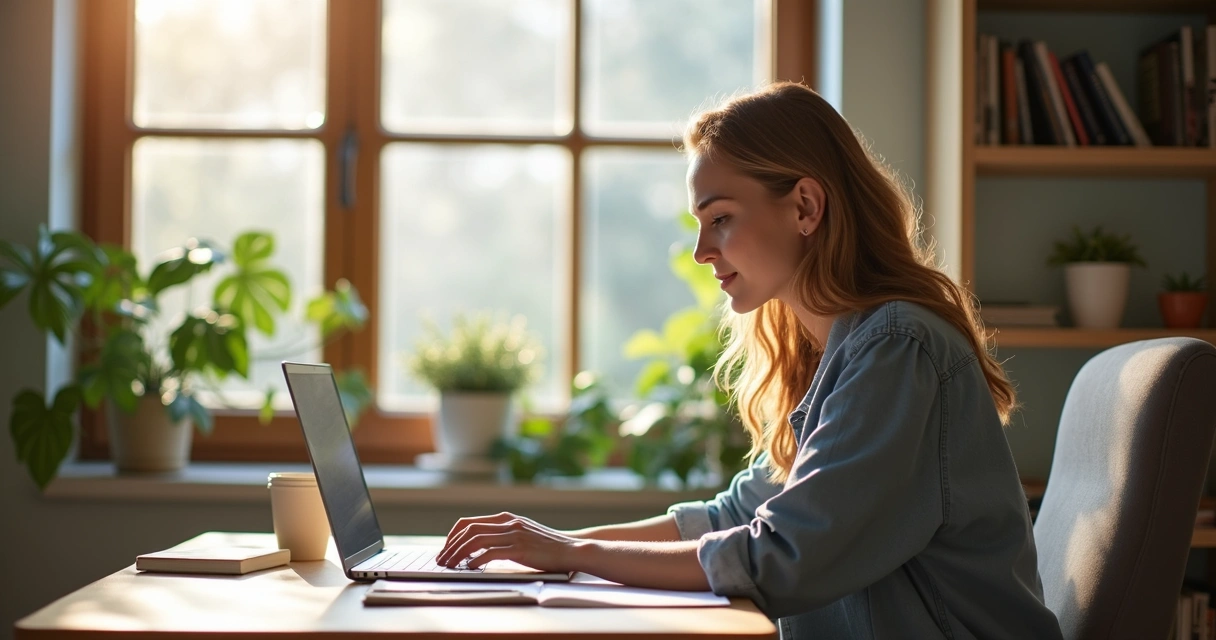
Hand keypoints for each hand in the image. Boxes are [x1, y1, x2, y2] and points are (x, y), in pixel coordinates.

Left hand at [437, 512, 587, 572]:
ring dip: (458, 554)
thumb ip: (502, 535)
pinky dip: (476, 560)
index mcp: (506, 518)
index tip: (445, 550)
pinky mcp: (520, 549)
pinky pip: (491, 552)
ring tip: (451, 566)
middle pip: (468, 530)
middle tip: (442, 560)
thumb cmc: (546, 546)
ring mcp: (514, 534)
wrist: (572, 549)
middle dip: (450, 546)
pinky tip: (471, 568)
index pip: (469, 522)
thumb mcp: (522, 533)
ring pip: (476, 540)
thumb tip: (477, 548)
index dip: (453, 536)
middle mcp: (508, 523)